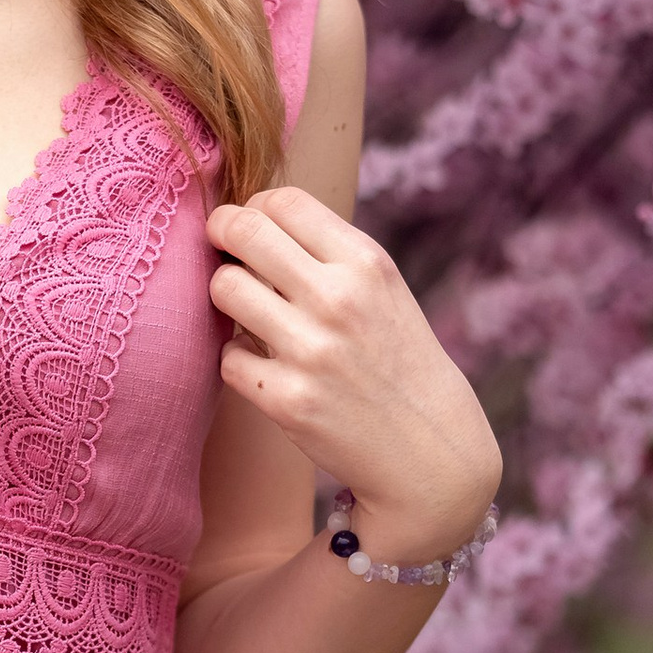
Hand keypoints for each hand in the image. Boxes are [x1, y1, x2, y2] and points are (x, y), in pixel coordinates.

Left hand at [205, 182, 501, 563]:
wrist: (431, 452)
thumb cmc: (397, 359)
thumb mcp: (383, 290)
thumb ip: (327, 252)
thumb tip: (250, 215)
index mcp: (366, 263)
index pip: (283, 200)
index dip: (254, 207)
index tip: (252, 227)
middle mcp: (339, 299)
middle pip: (241, 230)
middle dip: (222, 234)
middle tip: (223, 250)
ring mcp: (311, 350)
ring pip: (224, 287)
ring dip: (228, 298)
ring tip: (250, 314)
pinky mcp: (287, 399)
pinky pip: (228, 356)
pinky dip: (240, 359)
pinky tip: (267, 366)